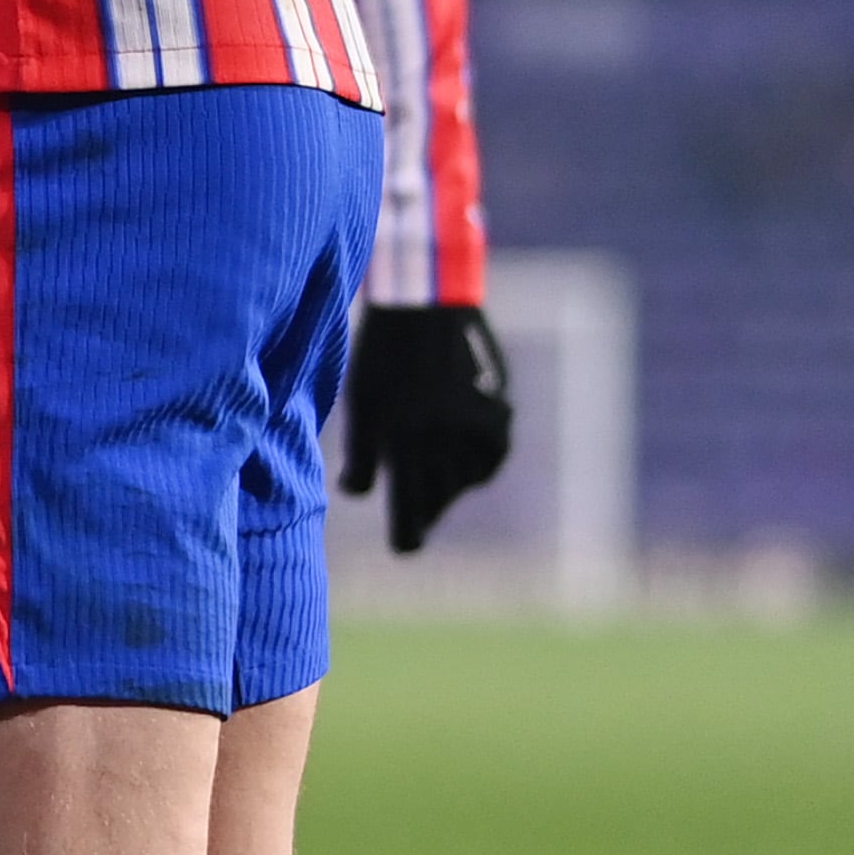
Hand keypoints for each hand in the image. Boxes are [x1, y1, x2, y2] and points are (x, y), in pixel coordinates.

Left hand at [341, 301, 515, 553]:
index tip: (407, 548)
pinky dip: (479, 459)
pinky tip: (462, 451)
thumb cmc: (380, 357)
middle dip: (424, 511)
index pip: (406, 511)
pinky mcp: (496, 415)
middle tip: (416, 520)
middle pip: (436, 501)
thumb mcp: (360, 404)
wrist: (423, 306)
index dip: (408, 536)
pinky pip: (490, 459)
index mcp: (394, 439)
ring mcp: (467, 429)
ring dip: (450, 485)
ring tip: (434, 475)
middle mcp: (433, 439)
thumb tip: (357, 493)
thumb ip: (361, 456)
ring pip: (463, 483)